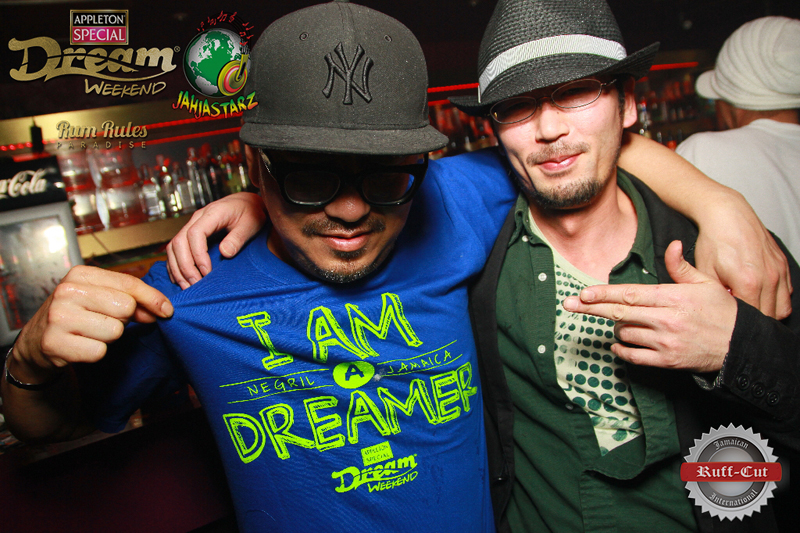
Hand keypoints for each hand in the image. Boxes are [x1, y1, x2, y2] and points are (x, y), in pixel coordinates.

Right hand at [11, 266, 172, 382]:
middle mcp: (67, 292)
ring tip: (89, 332)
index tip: (166, 310)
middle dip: (122, 319)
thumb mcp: (100, 297)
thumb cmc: (76, 315)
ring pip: (115, 331)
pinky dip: (95, 352)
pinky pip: (99, 352)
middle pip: (126, 308)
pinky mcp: (55, 343)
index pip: (128, 283)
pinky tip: (80, 345)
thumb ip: (133, 300)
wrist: (36, 342)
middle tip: (102, 320)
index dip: (153, 298)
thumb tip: (162, 311)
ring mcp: (58, 317)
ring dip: (108, 337)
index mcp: (79, 274)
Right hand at [166, 192, 266, 288]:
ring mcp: (191, 225)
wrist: (247, 204)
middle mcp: (197, 218)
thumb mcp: (251, 223)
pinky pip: (175, 250)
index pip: (195, 233)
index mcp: (212, 213)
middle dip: (185, 266)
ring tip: (188, 286)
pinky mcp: (190, 234)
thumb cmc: (251, 212)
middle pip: (179, 242)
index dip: (198, 255)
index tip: (206, 272)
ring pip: (173, 247)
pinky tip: (181, 279)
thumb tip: (225, 253)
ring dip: (177, 268)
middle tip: (196, 284)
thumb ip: (238, 238)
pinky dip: (175, 265)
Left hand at [562, 241, 737, 372]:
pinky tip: (620, 344)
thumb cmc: (722, 312)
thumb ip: (681, 267)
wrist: (740, 347)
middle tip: (568, 304)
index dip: (603, 294)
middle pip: (619, 313)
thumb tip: (671, 245)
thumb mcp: (705, 283)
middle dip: (591, 308)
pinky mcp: (666, 361)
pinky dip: (622, 350)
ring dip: (617, 327)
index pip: (630, 294)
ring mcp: (665, 342)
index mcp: (673, 298)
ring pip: (624, 333)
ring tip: (625, 322)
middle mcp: (666, 320)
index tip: (582, 293)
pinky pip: (633, 356)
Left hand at [693, 191, 791, 319]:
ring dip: (767, 311)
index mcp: (749, 283)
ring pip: (782, 307)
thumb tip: (718, 313)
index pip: (750, 318)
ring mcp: (779, 271)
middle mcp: (769, 278)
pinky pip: (787, 292)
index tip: (726, 323)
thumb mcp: (703, 270)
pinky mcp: (783, 264)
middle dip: (752, 320)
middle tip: (735, 318)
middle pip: (768, 316)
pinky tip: (759, 295)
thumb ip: (712, 296)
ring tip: (748, 307)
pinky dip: (776, 298)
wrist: (726, 213)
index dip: (737, 323)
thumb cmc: (713, 241)